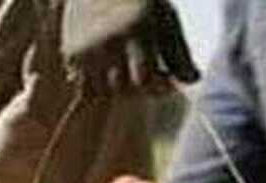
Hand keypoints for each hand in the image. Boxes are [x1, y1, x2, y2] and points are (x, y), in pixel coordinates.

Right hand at [61, 0, 199, 94]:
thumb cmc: (142, 2)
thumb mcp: (166, 20)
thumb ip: (179, 52)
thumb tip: (194, 80)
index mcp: (135, 29)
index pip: (144, 80)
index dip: (158, 86)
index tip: (166, 79)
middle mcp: (108, 40)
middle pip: (123, 88)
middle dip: (138, 88)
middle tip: (147, 74)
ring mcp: (86, 48)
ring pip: (103, 91)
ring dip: (117, 88)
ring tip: (128, 71)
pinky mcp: (71, 53)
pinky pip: (84, 87)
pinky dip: (96, 86)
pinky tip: (109, 71)